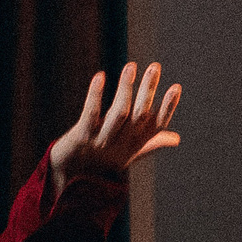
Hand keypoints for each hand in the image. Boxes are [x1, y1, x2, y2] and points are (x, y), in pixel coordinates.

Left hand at [49, 61, 182, 194]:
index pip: (156, 125)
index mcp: (134, 144)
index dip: (167, 107)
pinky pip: (90, 114)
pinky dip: (96, 95)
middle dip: (148, 89)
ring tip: (131, 66)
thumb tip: (176, 138)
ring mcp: (101, 140)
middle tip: (154, 66)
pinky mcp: (81, 137)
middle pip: (140, 114)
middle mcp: (121, 142)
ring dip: (126, 88)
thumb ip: (151, 142)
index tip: (176, 87)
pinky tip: (100, 76)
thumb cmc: (100, 163)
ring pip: (119, 112)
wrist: (66, 175)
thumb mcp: (128, 153)